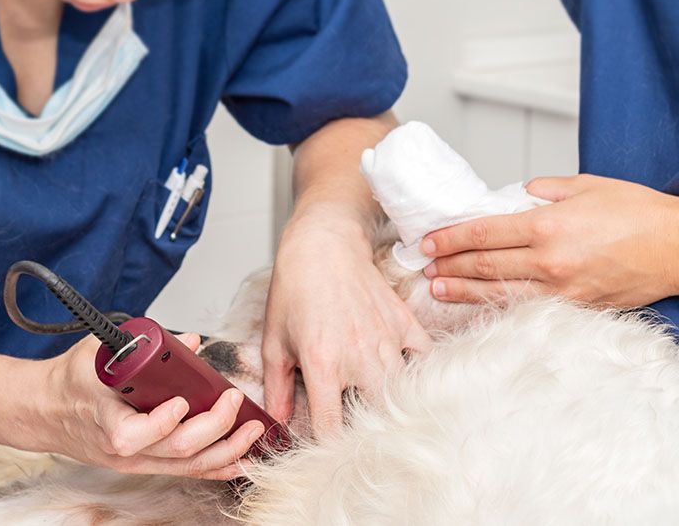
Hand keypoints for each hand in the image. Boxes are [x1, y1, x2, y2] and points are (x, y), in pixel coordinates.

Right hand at [34, 332, 262, 479]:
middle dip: (213, 428)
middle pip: (173, 451)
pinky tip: (242, 460)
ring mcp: (135, 462)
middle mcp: (122, 449)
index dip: (161, 423)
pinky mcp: (145, 465)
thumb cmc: (72, 380)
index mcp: (105, 419)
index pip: (132, 435)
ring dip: (226, 450)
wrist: (46, 411)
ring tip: (254, 431)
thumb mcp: (98, 351)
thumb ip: (140, 343)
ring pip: (186, 466)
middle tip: (235, 400)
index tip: (182, 402)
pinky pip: (186, 471)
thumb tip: (190, 341)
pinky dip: (217, 467)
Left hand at [262, 203, 431, 436]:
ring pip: (403, 393)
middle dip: (369, 433)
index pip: (331, 428)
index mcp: (322, 364)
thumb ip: (277, 386)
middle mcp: (359, 357)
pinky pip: (426, 360)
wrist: (323, 245)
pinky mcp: (404, 324)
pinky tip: (409, 379)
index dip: (328, 448)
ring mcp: (386, 340)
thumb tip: (278, 421)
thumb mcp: (273, 340)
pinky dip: (421, 372)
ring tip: (385, 414)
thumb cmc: (294, 289)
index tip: (327, 453)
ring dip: (394, 406)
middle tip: (361, 438)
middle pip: (376, 417)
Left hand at [421, 174, 678, 307]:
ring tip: (437, 289)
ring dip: (464, 291)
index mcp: (547, 225)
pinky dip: (498, 305)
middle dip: (449, 265)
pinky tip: (479, 303)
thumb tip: (519, 192)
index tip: (427, 242)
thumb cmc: (637, 213)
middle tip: (424, 267)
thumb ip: (545, 188)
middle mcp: (549, 260)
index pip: (483, 232)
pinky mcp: (577, 306)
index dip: (450, 238)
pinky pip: (527, 307)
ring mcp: (562, 288)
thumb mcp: (585, 186)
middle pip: (484, 264)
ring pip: (500, 291)